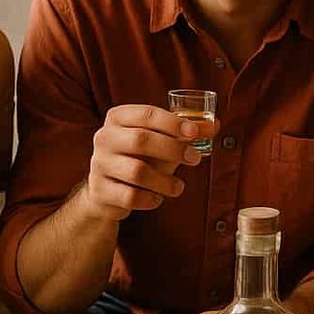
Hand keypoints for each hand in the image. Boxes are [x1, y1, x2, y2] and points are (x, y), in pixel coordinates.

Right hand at [80, 105, 212, 222]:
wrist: (105, 190)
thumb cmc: (138, 158)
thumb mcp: (161, 142)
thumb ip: (185, 134)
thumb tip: (214, 125)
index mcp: (118, 118)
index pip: (147, 114)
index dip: (173, 122)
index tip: (195, 132)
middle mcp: (104, 138)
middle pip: (141, 140)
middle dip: (173, 149)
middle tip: (195, 158)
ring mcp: (99, 165)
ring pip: (137, 172)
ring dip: (165, 181)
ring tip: (178, 188)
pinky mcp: (100, 191)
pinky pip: (130, 196)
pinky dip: (149, 199)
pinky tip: (156, 198)